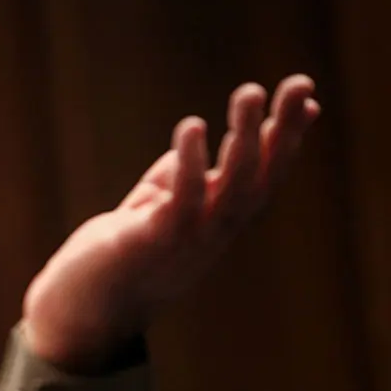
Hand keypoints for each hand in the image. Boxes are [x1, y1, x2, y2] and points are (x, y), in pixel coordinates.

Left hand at [21, 75, 320, 372]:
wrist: (82, 309)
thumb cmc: (121, 252)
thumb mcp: (157, 204)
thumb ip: (180, 172)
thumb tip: (200, 130)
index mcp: (218, 223)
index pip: (264, 177)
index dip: (287, 139)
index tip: (308, 96)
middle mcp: (213, 234)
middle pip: (259, 179)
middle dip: (282, 131)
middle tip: (299, 82)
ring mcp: (186, 242)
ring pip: (229, 189)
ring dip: (244, 141)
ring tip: (250, 92)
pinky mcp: (151, 243)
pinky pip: (180, 202)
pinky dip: (189, 165)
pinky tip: (192, 127)